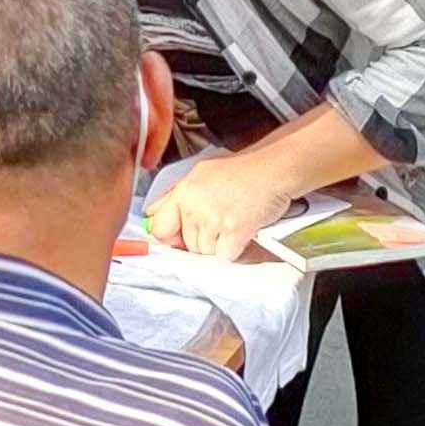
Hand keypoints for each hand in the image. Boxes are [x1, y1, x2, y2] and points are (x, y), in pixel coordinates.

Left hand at [140, 150, 302, 260]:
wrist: (273, 170)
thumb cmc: (241, 171)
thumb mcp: (200, 174)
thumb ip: (173, 195)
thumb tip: (151, 212)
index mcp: (183, 192)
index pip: (159, 228)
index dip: (169, 238)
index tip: (177, 240)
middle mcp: (195, 206)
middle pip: (187, 244)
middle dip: (201, 240)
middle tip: (218, 222)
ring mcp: (214, 220)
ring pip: (206, 252)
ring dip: (219, 245)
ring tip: (231, 222)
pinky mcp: (234, 232)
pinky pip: (225, 255)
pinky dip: (235, 249)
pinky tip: (241, 231)